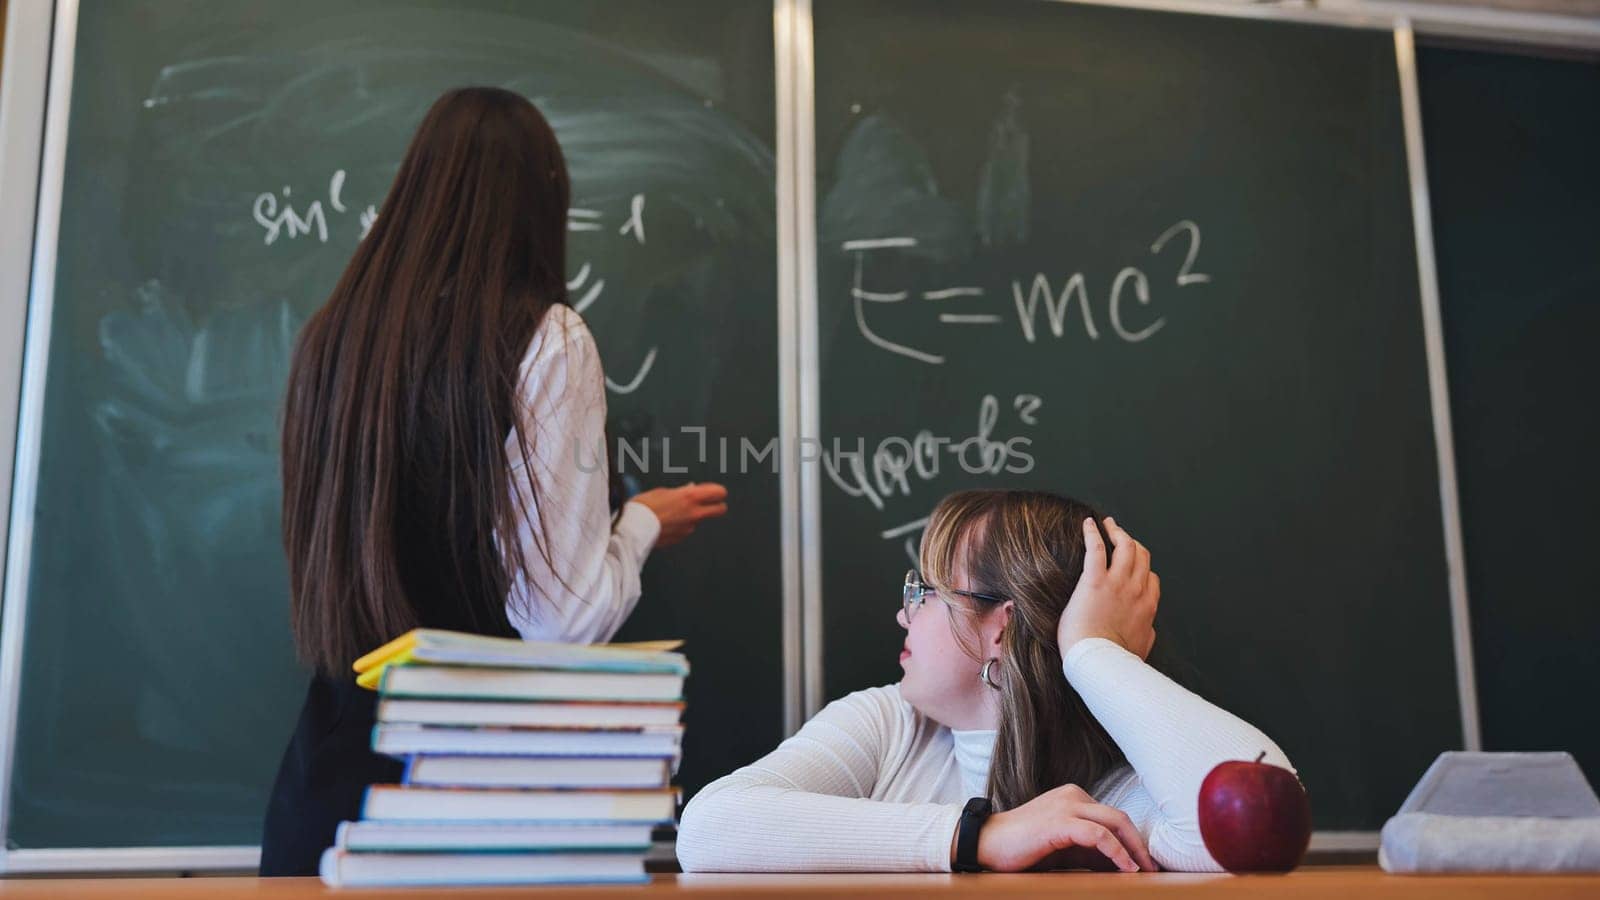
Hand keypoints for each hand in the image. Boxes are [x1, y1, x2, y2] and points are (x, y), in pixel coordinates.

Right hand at [629, 482, 727, 547]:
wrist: (632, 529)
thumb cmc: (643, 508)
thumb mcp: (662, 491)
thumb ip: (680, 491)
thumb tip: (690, 489)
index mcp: (690, 497)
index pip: (719, 492)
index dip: (717, 491)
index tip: (714, 491)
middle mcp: (693, 513)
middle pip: (720, 509)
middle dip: (717, 506)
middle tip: (708, 502)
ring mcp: (688, 528)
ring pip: (699, 520)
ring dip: (692, 516)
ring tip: (673, 511)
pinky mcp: (680, 538)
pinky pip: (685, 529)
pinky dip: (680, 526)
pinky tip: (666, 522)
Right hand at [974, 783, 1158, 872]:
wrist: (986, 844)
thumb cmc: (1023, 849)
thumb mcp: (1064, 849)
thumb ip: (1090, 851)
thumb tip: (1122, 865)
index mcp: (1073, 797)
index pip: (1113, 817)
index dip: (1133, 841)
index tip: (1145, 864)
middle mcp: (1073, 795)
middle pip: (1120, 817)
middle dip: (1140, 845)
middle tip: (1153, 869)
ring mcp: (1066, 806)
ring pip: (1115, 822)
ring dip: (1134, 849)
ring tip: (1144, 871)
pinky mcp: (1060, 822)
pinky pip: (1099, 835)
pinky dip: (1117, 852)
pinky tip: (1126, 868)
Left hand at [1056, 517, 1159, 659]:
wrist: (1102, 664)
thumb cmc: (1116, 661)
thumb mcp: (1142, 648)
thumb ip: (1146, 634)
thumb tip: (1148, 630)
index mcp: (1147, 607)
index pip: (1151, 579)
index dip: (1143, 568)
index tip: (1134, 565)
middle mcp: (1136, 590)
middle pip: (1142, 556)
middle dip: (1133, 542)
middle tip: (1122, 535)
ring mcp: (1117, 584)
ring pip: (1126, 547)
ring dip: (1118, 532)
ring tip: (1108, 524)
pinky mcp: (1094, 582)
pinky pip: (1096, 549)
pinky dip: (1094, 533)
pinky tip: (1089, 524)